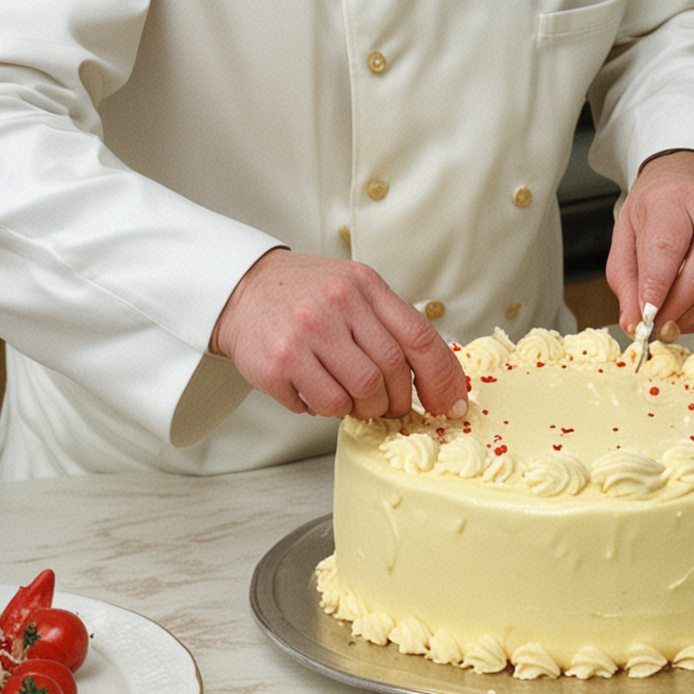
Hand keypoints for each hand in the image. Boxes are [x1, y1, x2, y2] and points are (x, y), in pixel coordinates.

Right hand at [210, 250, 466, 420]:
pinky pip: (321, 405)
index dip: (441, 377)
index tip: (450, 404)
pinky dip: (327, 408)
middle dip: (396, 400)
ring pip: (359, 393)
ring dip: (363, 407)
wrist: (244, 289)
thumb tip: (439, 375)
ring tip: (350, 396)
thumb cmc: (308, 295)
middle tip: (387, 405)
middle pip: (391, 372)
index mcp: (365, 285)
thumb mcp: (355, 290)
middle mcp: (337, 304)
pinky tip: (316, 391)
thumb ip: (391, 323)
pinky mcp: (278, 363)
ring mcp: (306, 334)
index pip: (418, 336)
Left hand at [605, 150, 693, 337]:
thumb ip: (627, 282)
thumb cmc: (660, 211)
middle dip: (681, 314)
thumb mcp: (628, 237)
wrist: (693, 184)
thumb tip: (634, 324)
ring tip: (688, 320)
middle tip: (666, 327)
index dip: (656, 294)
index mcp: (674, 199)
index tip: (647, 319)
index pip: (666, 251)